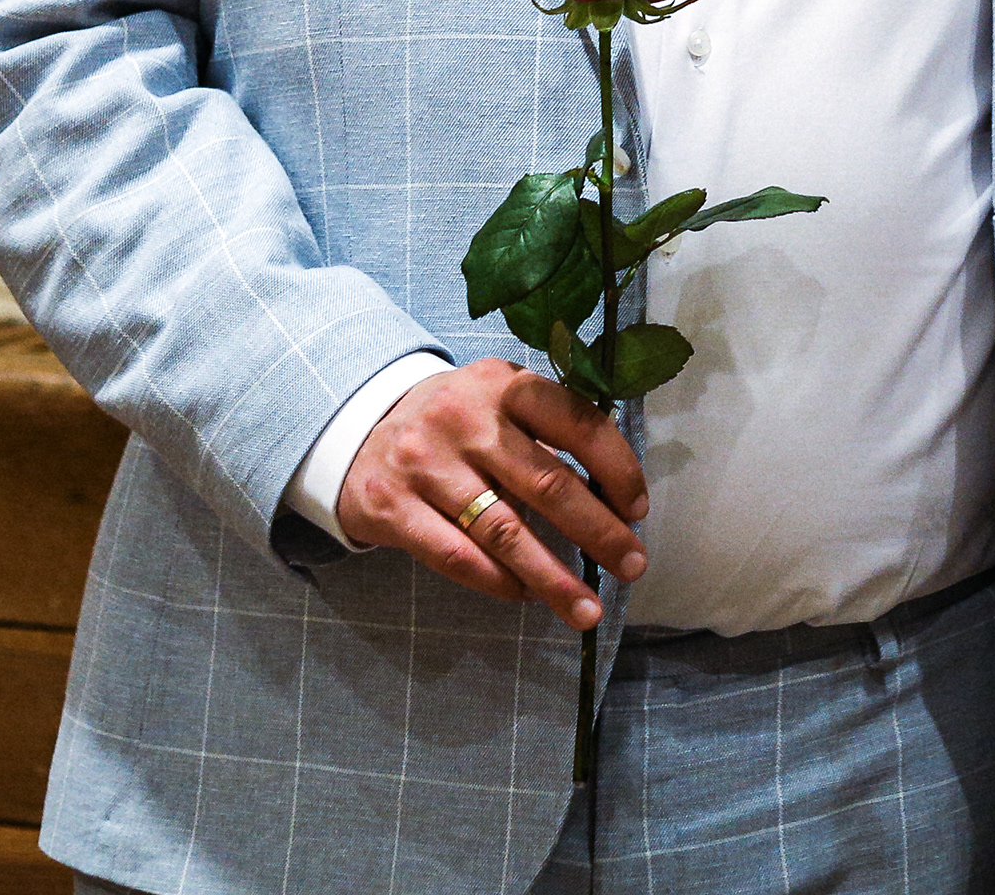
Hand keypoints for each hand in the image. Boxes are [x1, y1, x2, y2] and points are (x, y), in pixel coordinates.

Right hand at [335, 358, 648, 626]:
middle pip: (546, 483)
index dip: (616, 468)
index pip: (576, 422)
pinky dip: (497, 582)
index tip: (638, 509)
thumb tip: (614, 498)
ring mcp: (424, 462)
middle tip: (633, 566)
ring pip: (503, 530)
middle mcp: (463, 417)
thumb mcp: (497, 401)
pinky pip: (456, 556)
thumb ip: (546, 432)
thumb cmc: (454, 423)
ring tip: (587, 610)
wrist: (356, 433)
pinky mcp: (392, 506)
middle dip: (599, 532)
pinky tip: (526, 596)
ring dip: (552, 577)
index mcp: (503, 384)